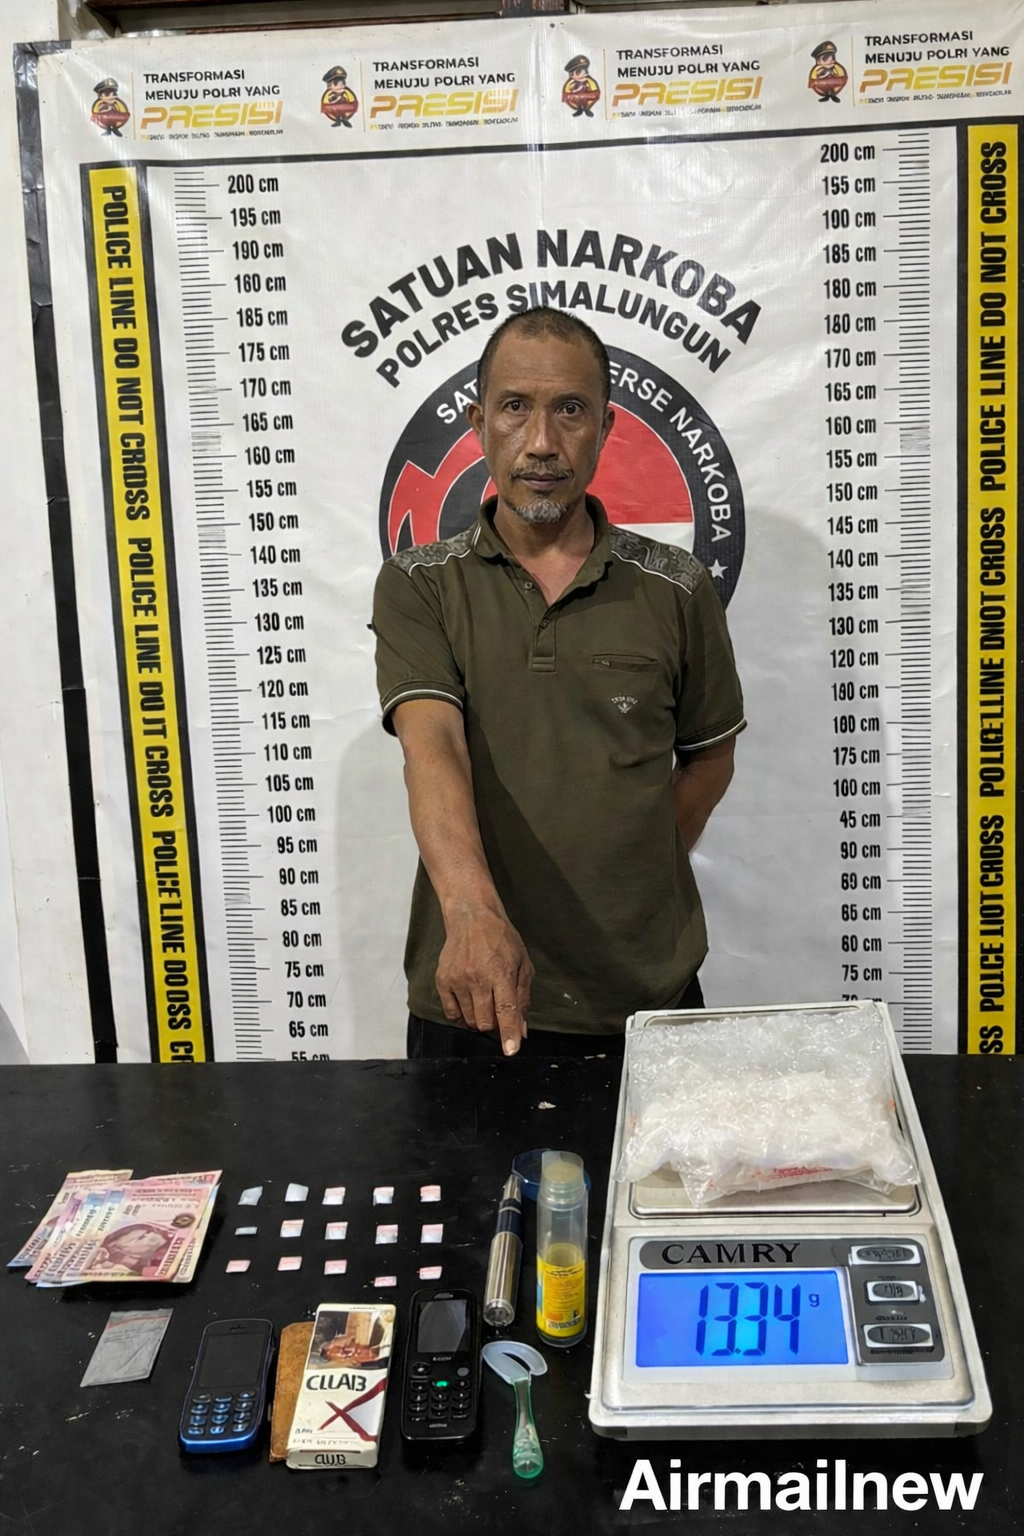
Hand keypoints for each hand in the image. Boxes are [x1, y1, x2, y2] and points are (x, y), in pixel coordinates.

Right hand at [435, 906, 533, 1056]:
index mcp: (501, 972)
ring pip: (469, 1020)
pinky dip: (463, 1015)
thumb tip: (522, 1029)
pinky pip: (452, 1014)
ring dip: (479, 1018)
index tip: (511, 1050)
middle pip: (485, 1021)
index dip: (509, 1032)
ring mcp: (457, 979)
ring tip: (484, 996)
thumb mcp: (522, 964)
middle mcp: (477, 976)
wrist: (471, 917)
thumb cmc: (501, 939)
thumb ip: (523, 998)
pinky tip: (470, 1001)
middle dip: (495, 1023)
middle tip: (498, 1006)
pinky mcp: (442, 980)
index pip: (506, 1009)